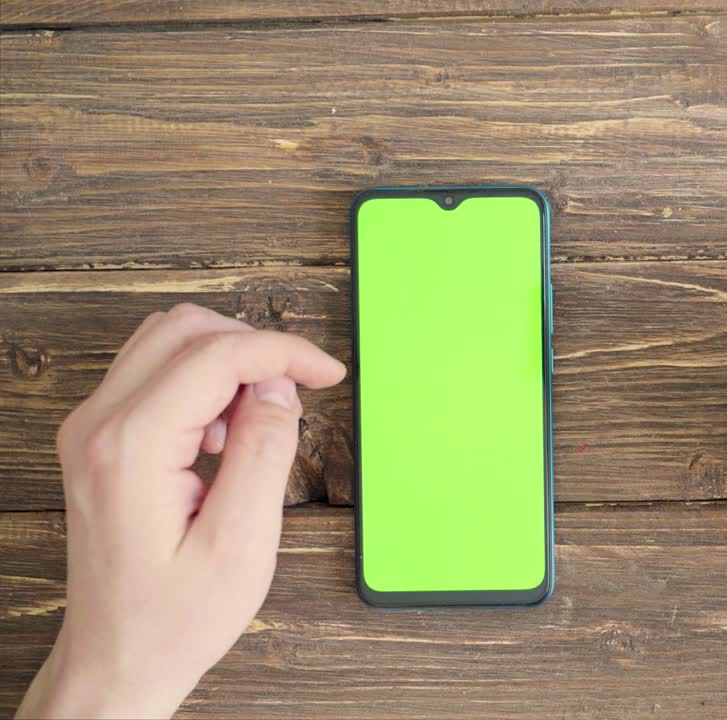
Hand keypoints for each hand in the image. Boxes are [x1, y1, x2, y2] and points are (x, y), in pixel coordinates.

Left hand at [17, 304, 345, 718]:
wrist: (118, 658)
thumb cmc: (174, 618)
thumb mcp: (241, 545)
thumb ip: (263, 454)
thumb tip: (279, 390)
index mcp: (131, 448)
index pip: (216, 356)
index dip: (284, 352)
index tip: (328, 373)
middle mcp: (98, 426)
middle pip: (184, 330)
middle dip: (254, 347)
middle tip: (298, 392)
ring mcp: (92, 428)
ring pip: (167, 341)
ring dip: (227, 360)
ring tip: (261, 417)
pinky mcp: (100, 438)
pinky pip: (154, 372)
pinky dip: (203, 380)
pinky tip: (225, 432)